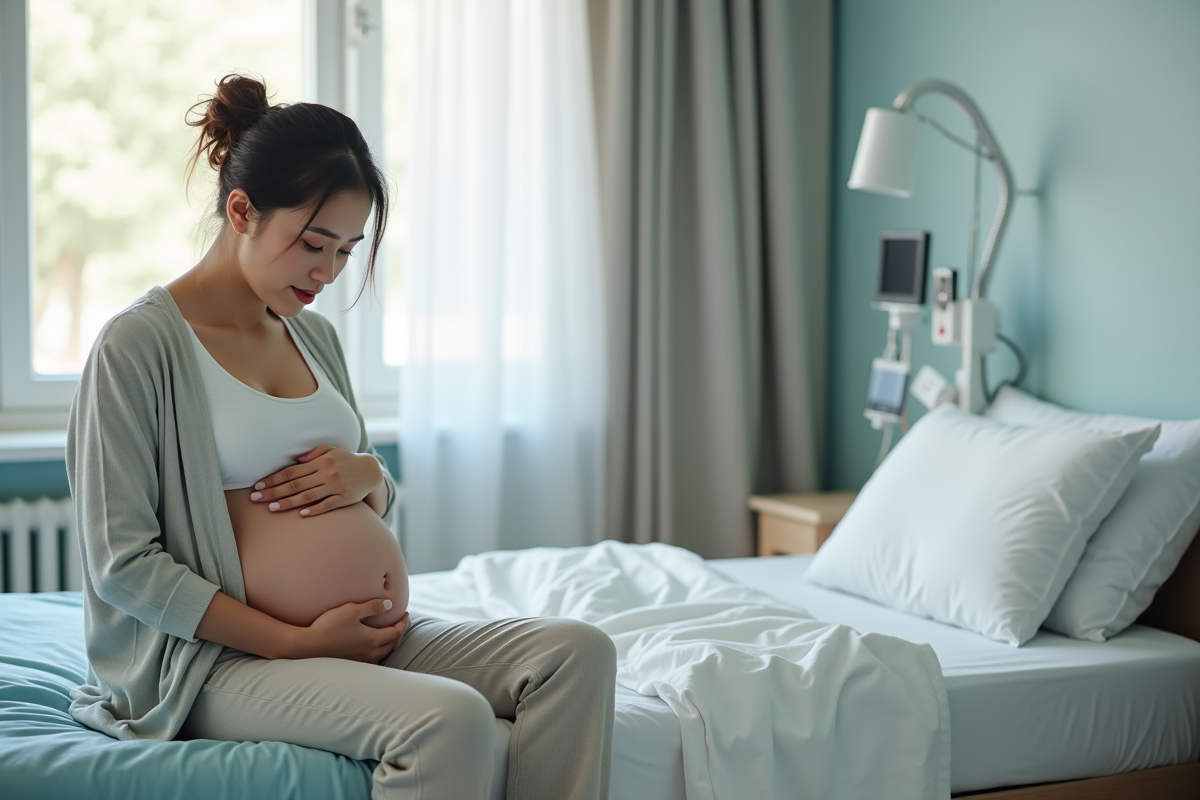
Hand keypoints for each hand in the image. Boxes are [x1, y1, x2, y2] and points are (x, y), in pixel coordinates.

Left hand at [251, 445, 383, 516]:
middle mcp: (326, 473)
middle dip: (274, 491)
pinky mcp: (345, 498)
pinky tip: (302, 514)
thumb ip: (314, 453)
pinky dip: (315, 509)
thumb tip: (297, 460)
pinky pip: (328, 505)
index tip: (259, 486)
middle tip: (256, 499)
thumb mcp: (331, 450)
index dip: (274, 479)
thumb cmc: (346, 460)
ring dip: (289, 502)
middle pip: (296, 484)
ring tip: (272, 507)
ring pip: (308, 496)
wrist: (371, 471)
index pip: (292, 471)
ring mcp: (336, 486)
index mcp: (320, 462)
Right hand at [297, 600, 409, 661]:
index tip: (406, 614)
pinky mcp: (351, 663)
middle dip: (399, 633)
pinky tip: (373, 644)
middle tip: (401, 622)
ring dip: (390, 642)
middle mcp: (369, 653)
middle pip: (392, 644)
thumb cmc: (329, 627)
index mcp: (372, 640)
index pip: (396, 633)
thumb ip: (372, 607)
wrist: (307, 646)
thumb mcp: (351, 611)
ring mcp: (360, 660)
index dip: (403, 623)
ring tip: (390, 632)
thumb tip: (389, 605)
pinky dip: (379, 649)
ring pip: (383, 653)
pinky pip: (372, 657)